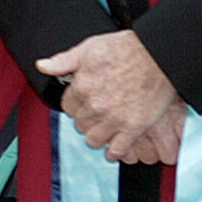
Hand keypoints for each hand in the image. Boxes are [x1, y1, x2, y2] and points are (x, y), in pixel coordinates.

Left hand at [36, 29, 185, 165]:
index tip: (83, 104)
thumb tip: (42, 66)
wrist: (159, 55)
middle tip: (96, 116)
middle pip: (80, 124)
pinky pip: (117, 150)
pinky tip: (113, 149)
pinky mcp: (134, 127)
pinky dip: (114, 152)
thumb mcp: (90, 48)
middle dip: (86, 120)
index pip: (67, 107)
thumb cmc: (127, 48)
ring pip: (94, 139)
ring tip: (103, 130)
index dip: (76, 105)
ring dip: (97, 136)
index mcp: (82, 86)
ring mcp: (114, 118)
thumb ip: (64, 60)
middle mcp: (95, 105)